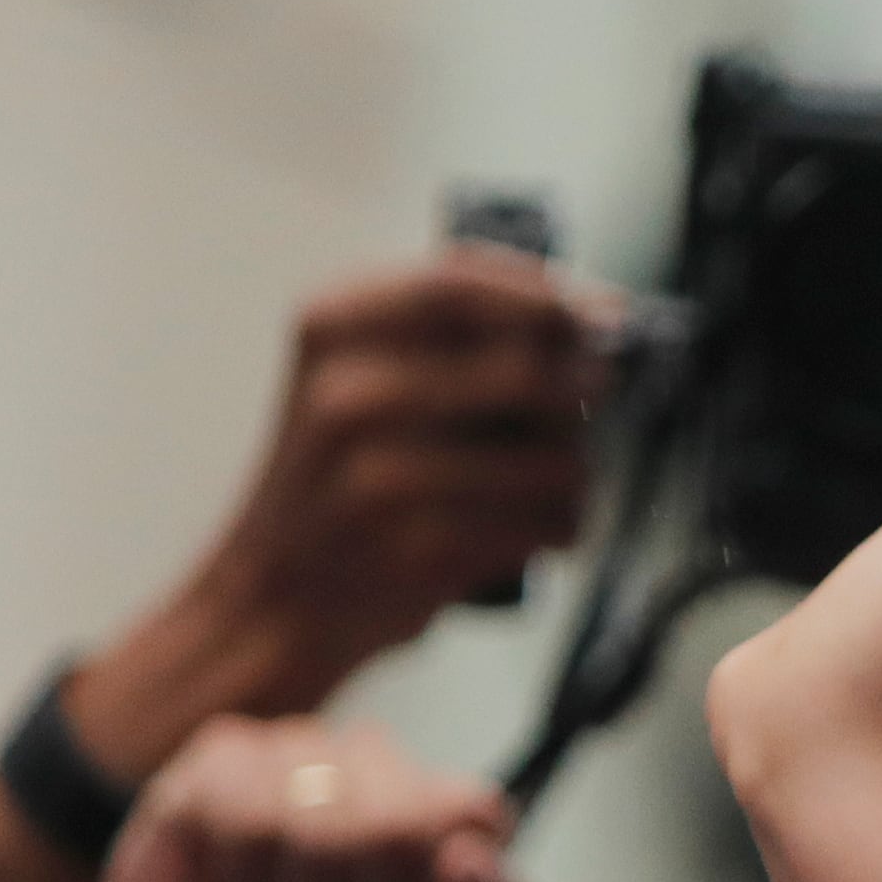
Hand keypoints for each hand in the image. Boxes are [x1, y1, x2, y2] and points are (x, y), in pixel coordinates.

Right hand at [64, 251, 604, 774]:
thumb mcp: (357, 383)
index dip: (551, 295)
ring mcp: (378, 472)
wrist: (273, 599)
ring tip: (557, 484)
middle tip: (594, 402)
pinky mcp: (417, 547)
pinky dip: (565, 527)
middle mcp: (346, 392)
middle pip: (528, 369)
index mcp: (331, 329)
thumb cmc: (340, 486)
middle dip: (583, 390)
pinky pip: (544, 524)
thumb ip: (448, 342)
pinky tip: (544, 529)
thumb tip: (590, 325)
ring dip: (580, 474)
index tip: (607, 314)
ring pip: (554, 457)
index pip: (462, 282)